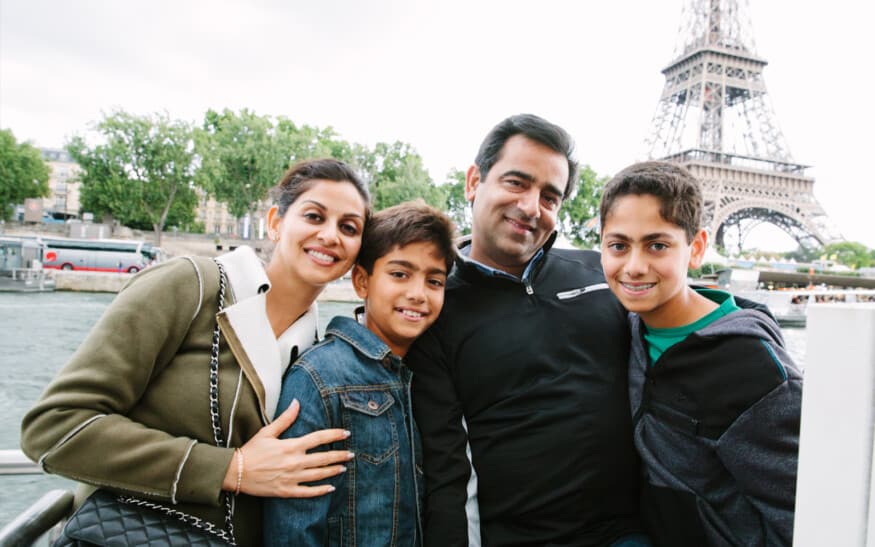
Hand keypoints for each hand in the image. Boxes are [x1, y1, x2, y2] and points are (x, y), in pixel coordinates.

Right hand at [223, 399, 352, 497]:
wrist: (235, 472)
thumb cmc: (251, 450)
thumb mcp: (267, 432)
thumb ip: (285, 419)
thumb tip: (297, 402)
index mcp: (291, 446)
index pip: (319, 438)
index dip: (334, 434)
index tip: (346, 433)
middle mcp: (294, 462)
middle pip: (323, 458)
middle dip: (339, 455)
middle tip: (352, 454)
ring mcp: (291, 478)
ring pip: (318, 475)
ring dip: (333, 471)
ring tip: (343, 468)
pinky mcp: (286, 491)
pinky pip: (307, 492)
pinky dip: (320, 490)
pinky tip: (330, 488)